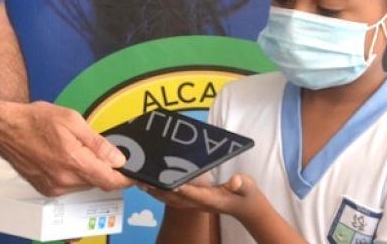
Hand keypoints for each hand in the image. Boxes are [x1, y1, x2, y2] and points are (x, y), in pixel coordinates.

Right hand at [0, 101, 133, 195]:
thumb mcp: (72, 120)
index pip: (110, 180)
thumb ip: (97, 142)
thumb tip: (117, 158)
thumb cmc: (34, 121)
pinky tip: (63, 157)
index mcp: (74, 161)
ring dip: (87, 171)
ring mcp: (54, 187)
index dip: (126, 178)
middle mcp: (65, 180)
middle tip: (96, 148)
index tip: (133, 172)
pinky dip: (73, 174)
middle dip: (103, 168)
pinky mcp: (46, 190)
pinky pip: (70, 186)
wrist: (5, 130)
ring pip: (84, 184)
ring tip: (73, 149)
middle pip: (98, 181)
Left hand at [143, 173, 269, 221]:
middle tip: (143, 179)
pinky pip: (172, 198)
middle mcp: (200, 203)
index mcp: (212, 199)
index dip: (181, 188)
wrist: (246, 208)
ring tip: (139, 180)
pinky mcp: (193, 201)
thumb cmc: (246, 194)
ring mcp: (195, 203)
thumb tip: (235, 181)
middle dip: (159, 189)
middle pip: (176, 198)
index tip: (168, 182)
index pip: (194, 194)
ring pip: (171, 199)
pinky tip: (150, 184)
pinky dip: (160, 191)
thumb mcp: (248, 186)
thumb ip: (241, 184)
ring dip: (155, 191)